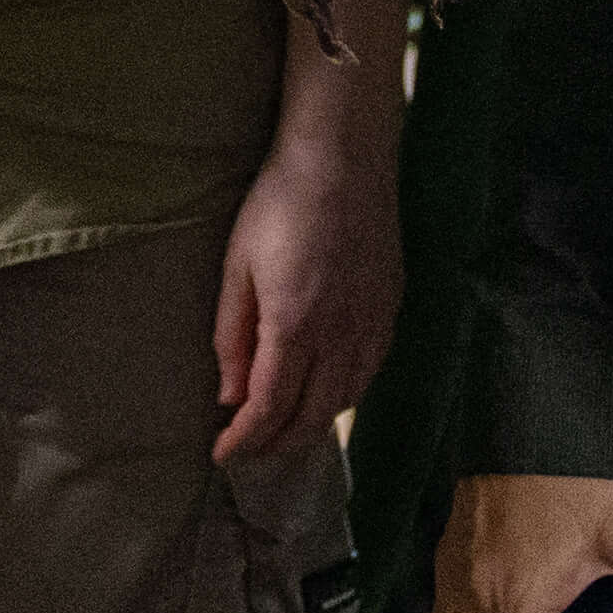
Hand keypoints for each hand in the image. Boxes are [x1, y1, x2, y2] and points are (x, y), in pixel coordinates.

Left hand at [203, 106, 399, 465]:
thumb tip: (230, 396)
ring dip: (313, 425)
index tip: (222, 454)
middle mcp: (341, 337)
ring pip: (345, 400)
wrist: (344, 158)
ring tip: (284, 429)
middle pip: (312, 417)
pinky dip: (343, 396)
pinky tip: (327, 391)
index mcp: (296, 327)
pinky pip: (369, 373)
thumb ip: (233, 336)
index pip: (270, 407)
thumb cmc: (280, 202)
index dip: (245, 440)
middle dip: (278, 443)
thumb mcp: (238, 265)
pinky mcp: (391, 308)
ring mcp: (372, 324)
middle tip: (250, 450)